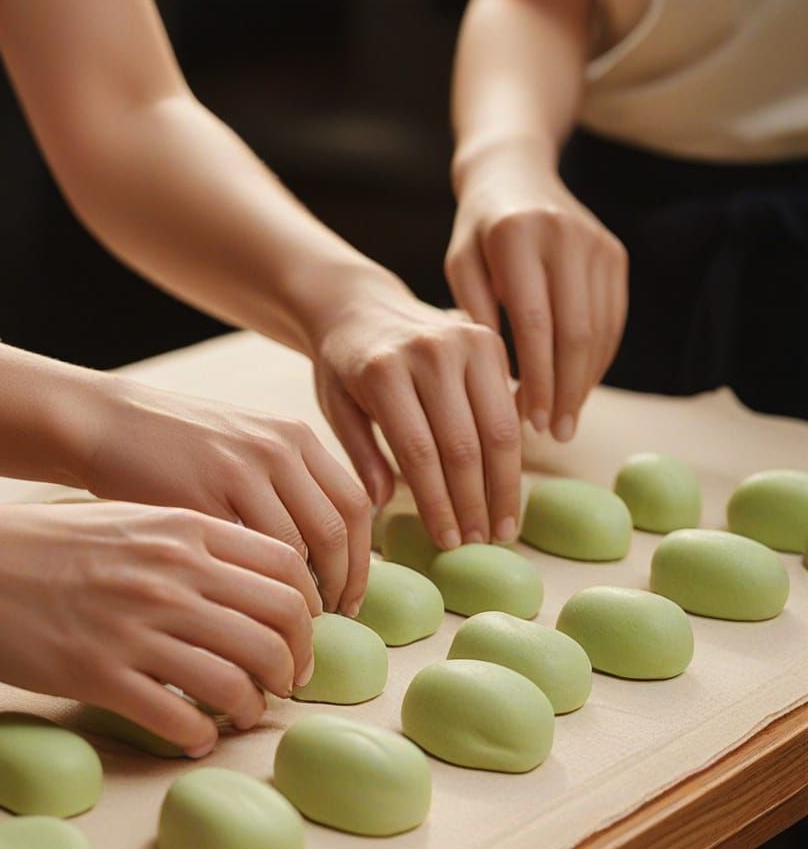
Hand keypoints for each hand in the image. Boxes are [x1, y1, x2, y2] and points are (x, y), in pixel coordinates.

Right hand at [0, 500, 320, 755]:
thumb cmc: (45, 541)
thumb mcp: (131, 519)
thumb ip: (191, 542)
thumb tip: (245, 581)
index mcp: (185, 531)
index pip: (286, 569)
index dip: (308, 609)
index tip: (301, 635)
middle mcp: (172, 576)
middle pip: (277, 627)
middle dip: (295, 664)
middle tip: (288, 683)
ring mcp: (136, 627)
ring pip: (238, 678)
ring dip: (254, 705)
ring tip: (246, 713)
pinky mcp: (99, 674)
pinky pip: (179, 717)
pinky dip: (200, 736)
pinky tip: (196, 737)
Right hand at [75, 382, 370, 616]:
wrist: (104, 424)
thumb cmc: (176, 447)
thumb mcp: (246, 445)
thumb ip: (289, 484)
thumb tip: (330, 550)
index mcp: (293, 437)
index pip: (354, 505)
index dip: (362, 561)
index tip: (352, 599)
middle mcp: (274, 449)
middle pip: (335, 532)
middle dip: (343, 587)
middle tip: (330, 626)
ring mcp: (236, 472)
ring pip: (295, 553)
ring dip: (301, 601)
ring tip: (291, 630)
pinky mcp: (195, 500)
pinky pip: (244, 560)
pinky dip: (254, 598)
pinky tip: (249, 619)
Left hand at [310, 291, 521, 546]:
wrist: (360, 304)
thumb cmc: (343, 366)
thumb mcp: (337, 409)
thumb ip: (361, 457)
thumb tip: (383, 507)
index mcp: (384, 371)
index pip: (420, 452)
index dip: (438, 504)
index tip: (448, 542)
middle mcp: (429, 352)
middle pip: (464, 444)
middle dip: (475, 503)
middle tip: (481, 544)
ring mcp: (465, 341)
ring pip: (497, 429)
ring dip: (502, 485)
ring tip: (502, 528)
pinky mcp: (489, 339)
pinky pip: (508, 406)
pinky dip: (513, 452)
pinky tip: (509, 487)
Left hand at [446, 145, 627, 439]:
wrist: (515, 173)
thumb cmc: (475, 233)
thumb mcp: (460, 266)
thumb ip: (473, 316)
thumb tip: (496, 384)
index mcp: (516, 237)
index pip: (535, 324)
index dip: (538, 379)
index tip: (531, 422)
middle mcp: (564, 235)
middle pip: (575, 332)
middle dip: (566, 390)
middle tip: (555, 434)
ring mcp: (596, 244)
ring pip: (600, 330)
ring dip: (585, 382)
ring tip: (566, 421)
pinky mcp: (614, 254)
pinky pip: (612, 318)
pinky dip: (598, 359)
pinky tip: (580, 388)